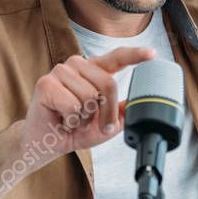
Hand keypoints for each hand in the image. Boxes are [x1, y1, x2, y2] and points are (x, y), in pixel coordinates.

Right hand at [22, 46, 155, 157]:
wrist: (45, 143)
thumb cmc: (73, 130)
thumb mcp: (105, 125)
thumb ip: (121, 113)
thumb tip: (137, 104)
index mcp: (94, 70)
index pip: (117, 57)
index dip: (135, 55)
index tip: (152, 54)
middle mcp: (78, 65)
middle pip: (107, 83)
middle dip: (106, 112)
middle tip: (96, 125)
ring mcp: (60, 72)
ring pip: (89, 96)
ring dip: (84, 118)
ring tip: (73, 120)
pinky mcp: (46, 83)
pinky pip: (72, 105)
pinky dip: (71, 120)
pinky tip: (62, 119)